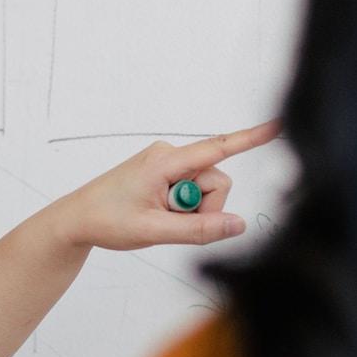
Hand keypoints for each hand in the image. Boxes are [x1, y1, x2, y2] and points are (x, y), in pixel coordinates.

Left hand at [49, 120, 282, 251]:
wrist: (77, 219)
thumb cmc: (107, 220)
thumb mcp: (154, 230)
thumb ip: (199, 230)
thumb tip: (238, 225)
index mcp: (166, 161)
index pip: (218, 148)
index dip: (251, 139)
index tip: (279, 126)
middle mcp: (170, 155)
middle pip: (216, 181)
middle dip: (204, 207)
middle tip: (169, 223)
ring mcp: (168, 164)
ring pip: (205, 189)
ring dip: (191, 210)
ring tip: (159, 219)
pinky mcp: (166, 174)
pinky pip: (191, 191)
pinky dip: (183, 208)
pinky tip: (158, 213)